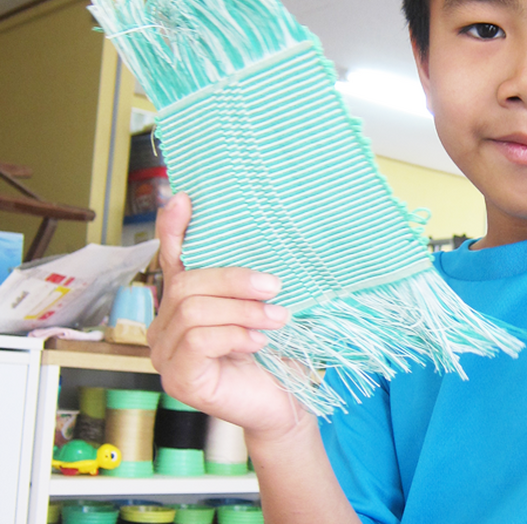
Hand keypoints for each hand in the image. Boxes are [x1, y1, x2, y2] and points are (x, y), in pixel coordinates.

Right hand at [147, 192, 308, 439]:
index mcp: (185, 302)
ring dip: (241, 311)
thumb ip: (251, 281)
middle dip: (233, 280)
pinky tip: (256, 342)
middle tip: (274, 288)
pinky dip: (232, 335)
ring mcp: (165, 355)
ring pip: (192, 310)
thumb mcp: (264, 306)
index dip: (173, 228)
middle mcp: (165, 326)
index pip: (170, 259)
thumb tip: (266, 239)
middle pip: (185, 283)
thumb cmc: (276, 353)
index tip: (183, 199)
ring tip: (276, 319)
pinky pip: (196, 340)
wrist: (285, 403)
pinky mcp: (177, 379)